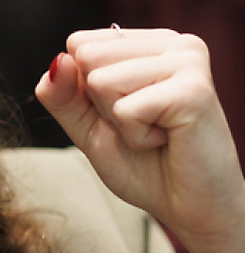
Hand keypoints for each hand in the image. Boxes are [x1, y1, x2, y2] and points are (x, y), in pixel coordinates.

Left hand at [36, 28, 244, 252]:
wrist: (190, 210)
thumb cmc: (142, 164)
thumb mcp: (86, 124)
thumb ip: (61, 92)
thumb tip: (58, 60)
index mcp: (146, 42)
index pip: (78, 43)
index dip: (85, 87)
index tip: (124, 109)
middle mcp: (171, 42)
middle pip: (86, 56)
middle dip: (101, 103)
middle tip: (143, 123)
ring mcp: (186, 60)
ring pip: (101, 80)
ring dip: (120, 120)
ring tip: (156, 131)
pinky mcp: (193, 90)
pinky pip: (125, 109)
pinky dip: (136, 135)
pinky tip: (167, 139)